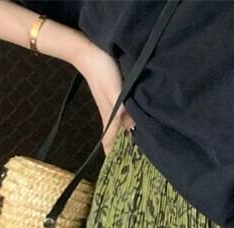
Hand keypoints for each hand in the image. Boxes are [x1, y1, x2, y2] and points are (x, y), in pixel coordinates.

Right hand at [73, 41, 134, 155]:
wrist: (87, 50)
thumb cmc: (101, 71)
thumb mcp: (115, 92)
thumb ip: (122, 111)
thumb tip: (132, 131)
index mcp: (109, 118)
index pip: (110, 144)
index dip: (115, 158)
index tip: (125, 171)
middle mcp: (110, 116)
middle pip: (118, 138)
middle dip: (126, 149)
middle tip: (142, 160)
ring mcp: (112, 106)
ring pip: (122, 126)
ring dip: (130, 135)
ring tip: (145, 144)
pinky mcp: (115, 96)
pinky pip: (124, 114)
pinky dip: (130, 121)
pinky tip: (140, 120)